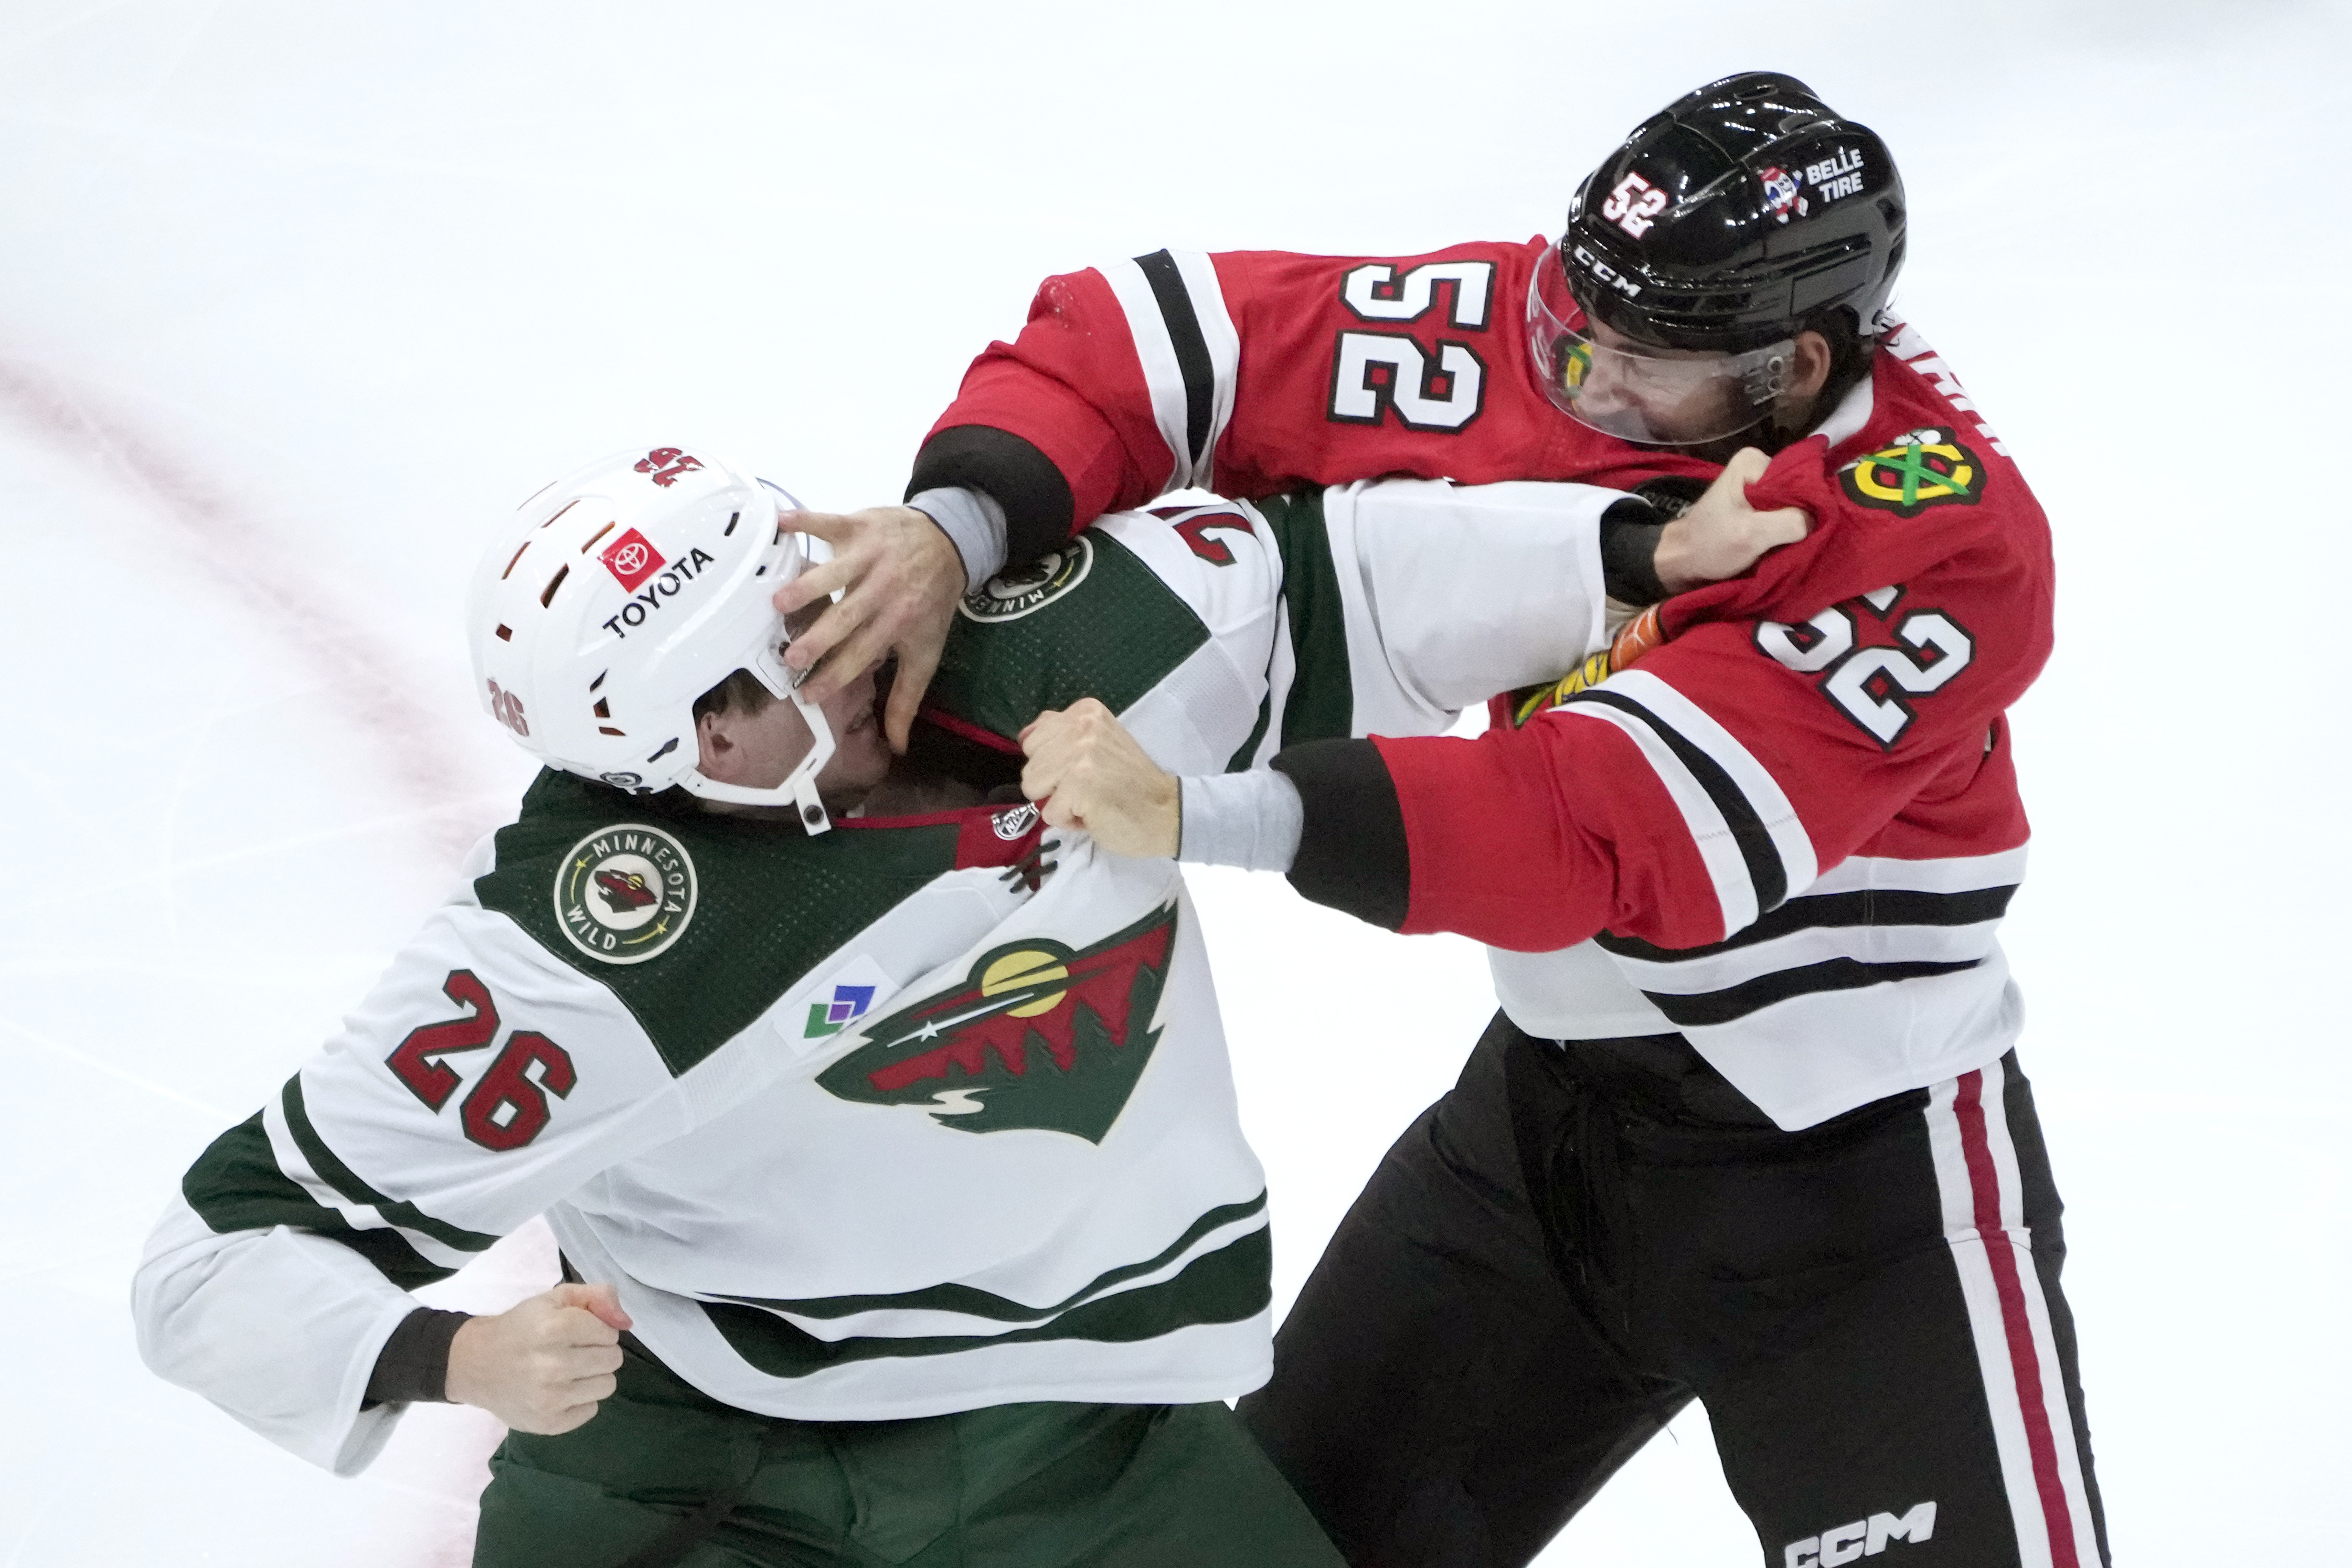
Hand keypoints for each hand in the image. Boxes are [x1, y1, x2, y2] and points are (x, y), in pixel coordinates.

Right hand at [444, 1281, 630, 1434]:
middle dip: (598, 1352)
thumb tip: (626, 1322)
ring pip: (607, 1385)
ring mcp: (549, 1399)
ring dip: (594, 1376)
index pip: (608, 1333)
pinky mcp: (547, 1424)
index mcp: (552, 1329)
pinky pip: (591, 1410)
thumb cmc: (521, 1327)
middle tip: (574, 1351)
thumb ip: (597, 1297)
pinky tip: (560, 1390)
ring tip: (569, 1371)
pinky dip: (580, 1400)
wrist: (476, 1364)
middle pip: (612, 1359)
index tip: (578, 1331)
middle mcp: (551, 1365)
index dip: (598, 1330)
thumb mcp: (555, 1299)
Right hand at [774, 506, 966, 752]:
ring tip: (778, 603)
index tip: (808, 695)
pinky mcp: (859, 524)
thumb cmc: (930, 602)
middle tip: (791, 657)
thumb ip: (906, 698)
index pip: (863, 654)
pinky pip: (828, 521)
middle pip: (848, 617)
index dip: (837, 675)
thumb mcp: (925, 651)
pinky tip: (778, 523)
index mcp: (898, 622)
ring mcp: (870, 554)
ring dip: (808, 586)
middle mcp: (884, 589)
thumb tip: (897, 746)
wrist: (950, 541)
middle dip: (821, 637)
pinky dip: (803, 520)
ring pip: (835, 571)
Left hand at [1019, 699, 1179, 858]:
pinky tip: (1095, 813)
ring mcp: (1080, 755)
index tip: (1085, 769)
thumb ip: (1061, 732)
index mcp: (1086, 711)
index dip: (1053, 764)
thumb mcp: (1098, 742)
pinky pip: (1049, 813)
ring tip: (1090, 799)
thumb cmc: (1129, 782)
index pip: (1032, 739)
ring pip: (1033, 787)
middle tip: (1088, 787)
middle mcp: (1082, 726)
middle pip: (1029, 765)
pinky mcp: (1080, 785)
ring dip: (1059, 803)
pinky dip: (1069, 822)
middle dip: (1052, 784)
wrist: (1166, 812)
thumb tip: (1024, 735)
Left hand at [1651, 447, 1811, 594]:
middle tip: (1798, 540)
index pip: (1801, 477)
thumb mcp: (1752, 534)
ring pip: (1794, 505)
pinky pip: (1785, 514)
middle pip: (1799, 491)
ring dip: (1796, 526)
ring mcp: (1758, 486)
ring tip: (1792, 544)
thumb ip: (1791, 521)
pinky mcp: (1758, 505)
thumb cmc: (1711, 545)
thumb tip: (1821, 517)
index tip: (1805, 529)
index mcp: (1753, 461)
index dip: (1808, 504)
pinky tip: (1786, 544)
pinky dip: (1787, 530)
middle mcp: (1758, 467)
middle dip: (1802, 515)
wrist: (1682, 562)